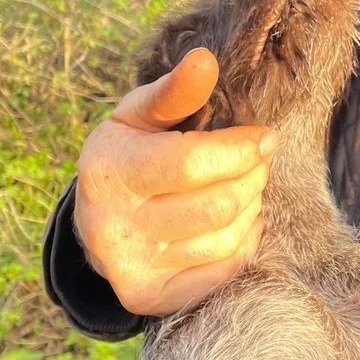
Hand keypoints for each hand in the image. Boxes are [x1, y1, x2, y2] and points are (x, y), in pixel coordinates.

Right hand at [73, 47, 277, 315]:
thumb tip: (206, 60)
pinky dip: (244, 244)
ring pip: (224, 240)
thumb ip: (173, 92)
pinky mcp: (153, 298)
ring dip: (251, 209)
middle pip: (216, 205)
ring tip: (247, 189)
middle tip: (259, 163)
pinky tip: (241, 224)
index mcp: (109, 171)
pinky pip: (223, 272)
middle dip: (251, 179)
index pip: (190, 162)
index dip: (239, 149)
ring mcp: (133, 267)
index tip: (263, 138)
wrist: (95, 226)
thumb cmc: (127, 158)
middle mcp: (114, 226)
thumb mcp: (137, 118)